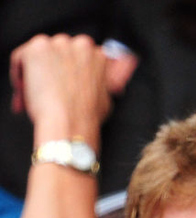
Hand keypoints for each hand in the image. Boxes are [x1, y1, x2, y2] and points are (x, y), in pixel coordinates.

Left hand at [10, 34, 136, 144]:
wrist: (69, 124)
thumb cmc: (85, 118)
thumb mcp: (106, 100)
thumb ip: (103, 84)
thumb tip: (102, 83)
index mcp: (100, 57)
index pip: (85, 55)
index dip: (75, 70)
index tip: (71, 81)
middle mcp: (81, 45)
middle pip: (62, 52)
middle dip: (55, 69)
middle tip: (53, 89)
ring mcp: (59, 45)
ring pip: (42, 55)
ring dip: (38, 72)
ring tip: (38, 94)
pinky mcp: (37, 48)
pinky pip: (22, 58)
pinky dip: (20, 74)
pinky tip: (26, 91)